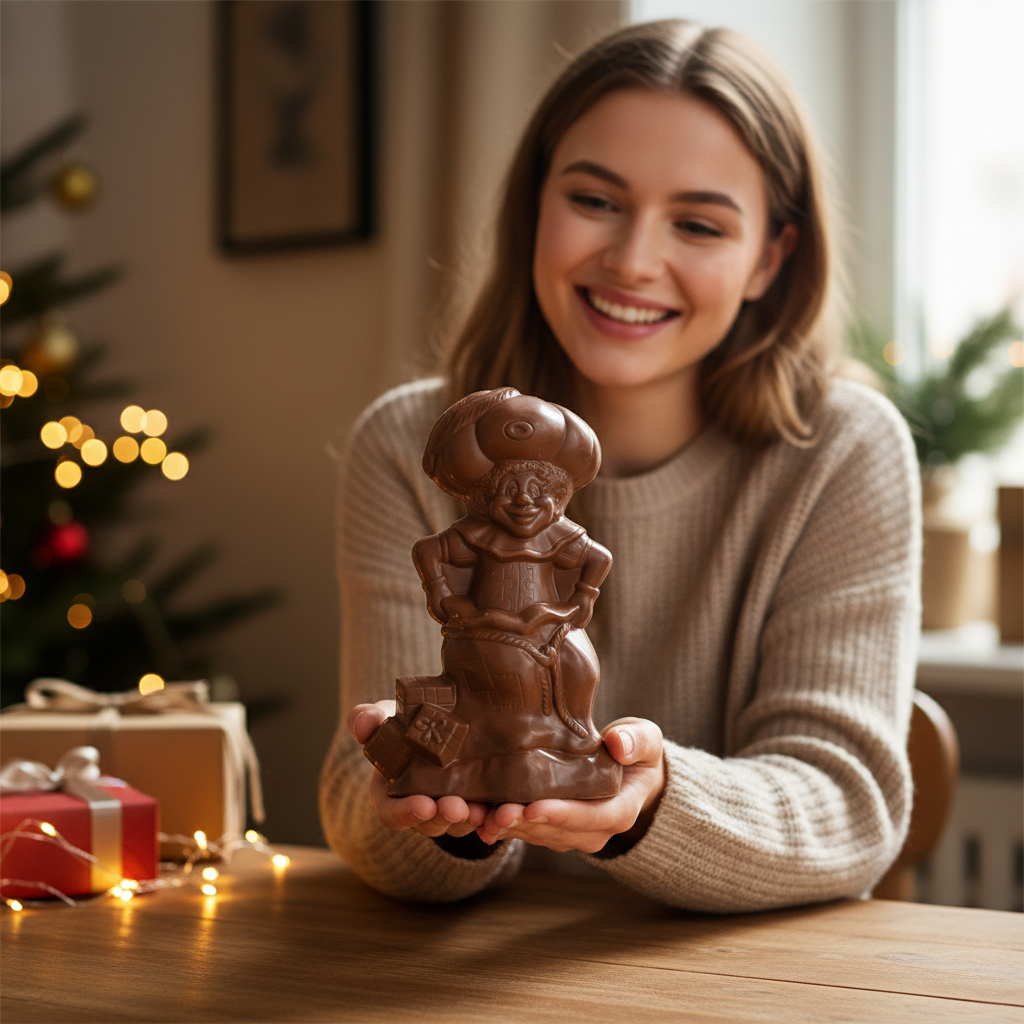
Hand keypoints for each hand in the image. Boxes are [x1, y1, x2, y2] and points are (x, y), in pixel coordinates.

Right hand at [347, 700, 488, 837]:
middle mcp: (422, 808)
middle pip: (431, 823)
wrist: (438, 716)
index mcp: (392, 794)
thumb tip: (363, 724)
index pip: (393, 814)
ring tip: (483, 808)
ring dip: (472, 819)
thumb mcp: (383, 717)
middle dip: (444, 817)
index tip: (423, 805)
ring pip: (461, 823)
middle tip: (457, 808)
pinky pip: (487, 813)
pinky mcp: (478, 799)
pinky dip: (495, 813)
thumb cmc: (403, 720)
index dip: (407, 814)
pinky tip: (506, 806)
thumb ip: (368, 719)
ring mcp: (451, 807)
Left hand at [475, 717, 664, 853]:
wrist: (630, 773)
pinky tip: (476, 816)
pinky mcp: (549, 827)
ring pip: (535, 834)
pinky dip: (500, 824)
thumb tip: (619, 744)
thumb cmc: (636, 751)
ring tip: (480, 815)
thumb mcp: (646, 740)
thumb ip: (636, 741)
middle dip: (525, 823)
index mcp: (619, 811)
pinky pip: (523, 829)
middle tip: (496, 814)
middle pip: (556, 831)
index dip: (562, 815)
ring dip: (507, 827)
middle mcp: (593, 830)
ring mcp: (569, 833)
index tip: (535, 808)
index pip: (591, 817)